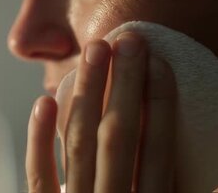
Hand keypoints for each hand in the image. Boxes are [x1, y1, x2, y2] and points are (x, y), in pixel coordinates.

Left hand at [26, 32, 176, 192]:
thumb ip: (168, 178)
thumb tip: (178, 126)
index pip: (158, 151)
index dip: (160, 103)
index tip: (159, 60)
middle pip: (119, 138)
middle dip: (125, 85)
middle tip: (129, 40)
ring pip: (79, 146)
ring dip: (87, 94)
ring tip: (96, 50)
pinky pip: (39, 177)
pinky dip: (41, 139)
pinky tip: (45, 101)